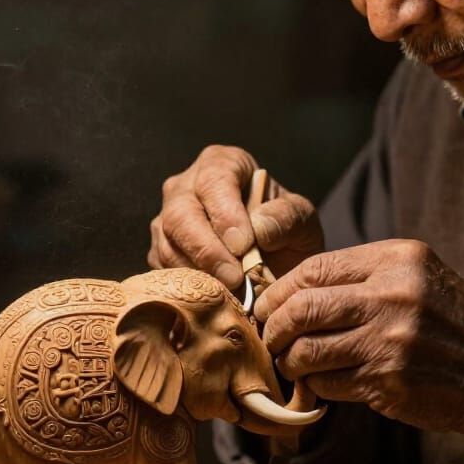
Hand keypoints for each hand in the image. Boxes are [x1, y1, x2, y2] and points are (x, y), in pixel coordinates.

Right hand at [148, 145, 323, 289]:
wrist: (277, 259)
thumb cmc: (286, 230)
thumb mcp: (302, 219)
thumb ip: (287, 217)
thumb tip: (258, 229)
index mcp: (222, 164)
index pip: (214, 181)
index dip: (226, 214)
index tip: (244, 245)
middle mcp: (186, 187)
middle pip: (180, 214)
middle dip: (207, 250)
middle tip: (235, 278)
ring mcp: (167, 220)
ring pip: (167, 245)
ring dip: (197, 273)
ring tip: (230, 293)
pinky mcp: (161, 252)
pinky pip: (164, 271)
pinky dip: (188, 289)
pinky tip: (214, 299)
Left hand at [254, 240, 463, 463]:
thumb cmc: (457, 325)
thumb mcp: (419, 278)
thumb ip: (363, 277)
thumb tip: (294, 291)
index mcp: (397, 260)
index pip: (314, 268)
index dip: (280, 290)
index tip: (268, 306)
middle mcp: (392, 295)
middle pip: (302, 308)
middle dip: (275, 326)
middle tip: (270, 338)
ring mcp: (390, 341)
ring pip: (308, 350)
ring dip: (290, 361)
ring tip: (293, 363)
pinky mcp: (389, 382)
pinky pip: (328, 383)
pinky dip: (316, 385)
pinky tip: (323, 382)